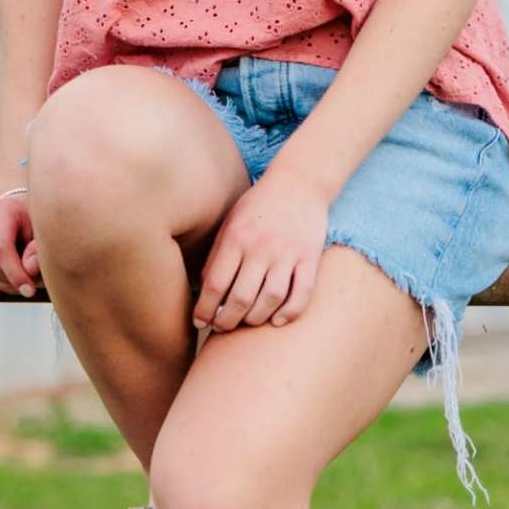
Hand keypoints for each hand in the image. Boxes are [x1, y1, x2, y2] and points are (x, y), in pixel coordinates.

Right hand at [0, 188, 43, 298]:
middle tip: (27, 287)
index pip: (0, 248)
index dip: (15, 273)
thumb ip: (38, 250)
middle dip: (9, 282)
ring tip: (15, 286)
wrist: (13, 209)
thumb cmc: (31, 223)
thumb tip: (30, 269)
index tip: (30, 291)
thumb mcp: (41, 232)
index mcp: (0, 210)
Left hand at [190, 172, 331, 335]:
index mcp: (236, 237)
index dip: (204, 309)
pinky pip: (302, 293)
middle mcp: (261, 247)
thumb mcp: (230, 222)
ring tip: (246, 322)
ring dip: (256, 319)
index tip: (198, 321)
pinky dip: (290, 312)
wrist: (300, 180)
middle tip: (221, 327)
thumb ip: (217, 254)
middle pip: (242, 297)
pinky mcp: (310, 257)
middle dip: (227, 320)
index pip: (216, 283)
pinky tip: (277, 320)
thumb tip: (204, 289)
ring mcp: (288, 253)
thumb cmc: (259, 204)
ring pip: (271, 298)